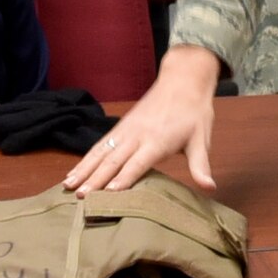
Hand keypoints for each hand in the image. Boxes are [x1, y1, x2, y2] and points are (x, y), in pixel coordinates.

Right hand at [63, 45, 220, 195]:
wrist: (183, 80)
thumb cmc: (194, 112)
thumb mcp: (202, 138)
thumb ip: (201, 165)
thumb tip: (210, 187)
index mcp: (158, 140)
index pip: (138, 163)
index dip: (124, 178)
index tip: (109, 193)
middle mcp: (137, 135)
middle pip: (113, 160)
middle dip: (96, 179)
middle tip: (81, 196)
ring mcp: (126, 130)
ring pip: (101, 152)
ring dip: (84, 169)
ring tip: (67, 186)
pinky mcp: (120, 127)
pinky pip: (99, 145)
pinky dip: (85, 159)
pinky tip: (73, 172)